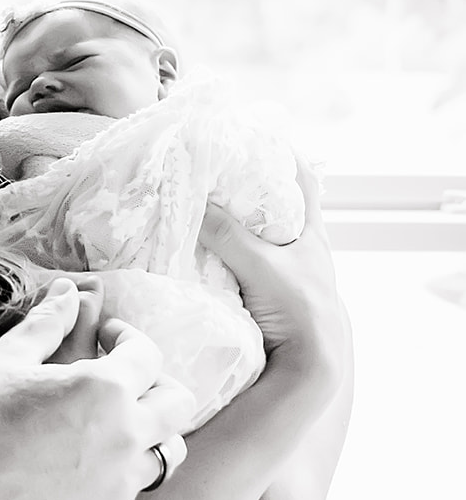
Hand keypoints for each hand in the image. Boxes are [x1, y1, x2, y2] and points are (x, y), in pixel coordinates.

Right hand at [0, 279, 194, 499]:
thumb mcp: (7, 359)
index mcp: (103, 388)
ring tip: (112, 421)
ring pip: (167, 449)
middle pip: (177, 403)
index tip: (107, 338)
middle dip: (156, 382)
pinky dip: (122, 465)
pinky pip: (135, 483)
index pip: (147, 355)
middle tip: (122, 377)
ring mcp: (120, 482)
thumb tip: (69, 291)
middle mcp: (125, 436)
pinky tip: (85, 456)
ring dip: (150, 429)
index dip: (127, 339)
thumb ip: (47, 322)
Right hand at [200, 159, 344, 371]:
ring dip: (222, 221)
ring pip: (247, 233)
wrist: (307, 366)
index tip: (248, 132)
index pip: (299, 177)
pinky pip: (232, 261)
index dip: (278, 151)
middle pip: (268, 202)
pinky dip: (213, 252)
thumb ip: (230, 236)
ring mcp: (276, 271)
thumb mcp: (265, 266)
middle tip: (204, 168)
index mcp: (310, 233)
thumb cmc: (301, 311)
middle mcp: (295, 247)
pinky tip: (190, 247)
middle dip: (238, 185)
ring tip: (189, 202)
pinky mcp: (257, 293)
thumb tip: (192, 201)